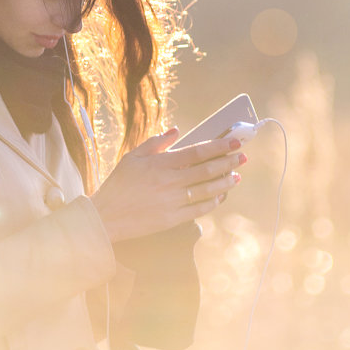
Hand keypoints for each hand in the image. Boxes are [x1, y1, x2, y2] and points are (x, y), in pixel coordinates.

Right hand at [89, 127, 247, 243]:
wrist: (106, 217)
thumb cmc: (118, 185)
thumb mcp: (132, 158)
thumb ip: (156, 143)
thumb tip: (176, 130)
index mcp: (160, 164)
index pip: (196, 152)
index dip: (218, 145)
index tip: (234, 141)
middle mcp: (169, 182)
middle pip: (206, 170)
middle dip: (228, 162)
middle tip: (243, 156)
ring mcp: (172, 201)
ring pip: (207, 190)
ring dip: (225, 182)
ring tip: (237, 176)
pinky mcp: (173, 219)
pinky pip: (200, 209)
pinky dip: (213, 202)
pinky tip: (221, 196)